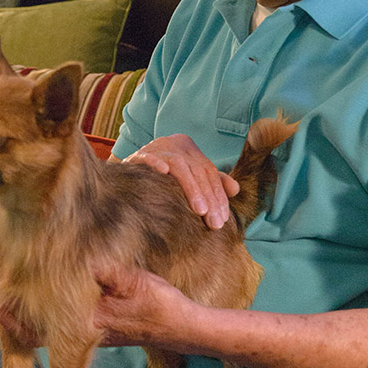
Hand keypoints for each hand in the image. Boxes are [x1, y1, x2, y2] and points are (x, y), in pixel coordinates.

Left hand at [0, 271, 193, 351]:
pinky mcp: (105, 327)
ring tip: (17, 289)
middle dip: (20, 314)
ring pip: (55, 326)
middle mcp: (88, 330)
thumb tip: (81, 259)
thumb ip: (107, 272)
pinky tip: (54, 292)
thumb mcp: (136, 281)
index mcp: (90, 321)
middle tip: (0, 292)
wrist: (185, 330)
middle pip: (42, 330)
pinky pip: (70, 322)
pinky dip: (55, 311)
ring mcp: (96, 331)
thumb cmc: (162, 306)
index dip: (16, 319)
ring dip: (36, 312)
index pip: (41, 329)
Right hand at [123, 134, 238, 228]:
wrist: (131, 166)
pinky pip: (146, 156)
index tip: (223, 218)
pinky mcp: (137, 155)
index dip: (218, 195)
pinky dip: (154, 163)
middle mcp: (175, 145)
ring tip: (201, 211)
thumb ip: (213, 182)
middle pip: (198, 171)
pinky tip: (163, 172)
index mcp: (189, 150)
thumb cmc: (166, 176)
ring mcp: (156, 148)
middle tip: (215, 222)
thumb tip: (236, 189)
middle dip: (209, 198)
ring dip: (191, 188)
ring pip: (179, 166)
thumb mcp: (191, 176)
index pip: (209, 173)